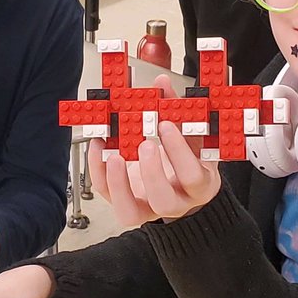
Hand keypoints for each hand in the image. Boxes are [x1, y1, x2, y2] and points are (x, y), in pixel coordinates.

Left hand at [89, 106, 221, 229]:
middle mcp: (175, 201)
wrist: (180, 182)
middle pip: (164, 201)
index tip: (166, 125)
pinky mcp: (126, 204)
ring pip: (131, 212)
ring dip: (119, 184)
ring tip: (115, 155)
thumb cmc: (188, 157)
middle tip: (144, 144)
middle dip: (151, 172)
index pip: (193, 177)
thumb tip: (162, 85)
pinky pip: (108, 196)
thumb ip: (177, 111)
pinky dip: (99, 172)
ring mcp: (148, 207)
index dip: (179, 153)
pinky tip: (99, 147)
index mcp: (199, 184)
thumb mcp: (190, 135)